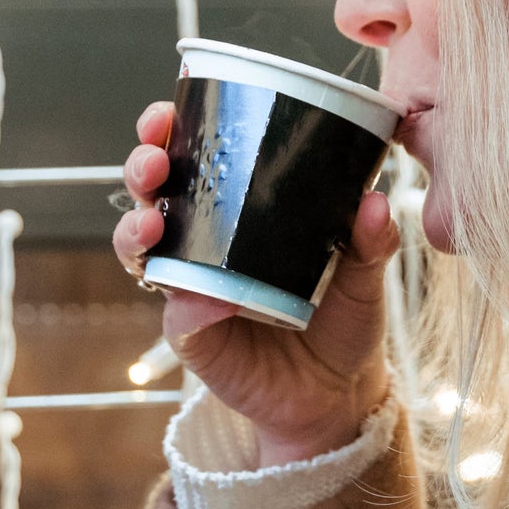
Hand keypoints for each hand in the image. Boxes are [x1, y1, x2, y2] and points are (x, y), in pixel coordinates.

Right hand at [113, 101, 398, 466]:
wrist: (336, 393)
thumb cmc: (342, 322)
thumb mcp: (364, 276)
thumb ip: (370, 242)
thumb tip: (374, 201)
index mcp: (233, 212)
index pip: (190, 160)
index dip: (167, 133)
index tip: (166, 114)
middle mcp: (200, 244)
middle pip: (151, 194)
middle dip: (141, 169)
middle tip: (155, 163)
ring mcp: (188, 287)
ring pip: (138, 249)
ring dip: (134, 231)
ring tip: (152, 226)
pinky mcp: (191, 335)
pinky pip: (177, 313)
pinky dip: (187, 304)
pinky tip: (210, 299)